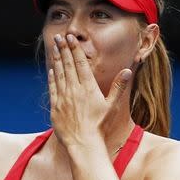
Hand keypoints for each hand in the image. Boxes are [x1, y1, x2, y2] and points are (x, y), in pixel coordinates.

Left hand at [47, 34, 131, 149]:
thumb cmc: (100, 125)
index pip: (80, 63)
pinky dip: (52, 77)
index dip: (75, 49)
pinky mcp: (55, 107)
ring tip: (54, 47)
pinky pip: (53, 88)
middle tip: (59, 36)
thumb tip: (127, 71)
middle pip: (67, 65)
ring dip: (56, 59)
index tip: (70, 38)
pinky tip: (52, 70)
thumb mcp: (112, 105)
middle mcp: (74, 89)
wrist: (83, 143)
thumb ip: (119, 86)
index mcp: (88, 87)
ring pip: (58, 73)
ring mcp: (63, 98)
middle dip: (63, 49)